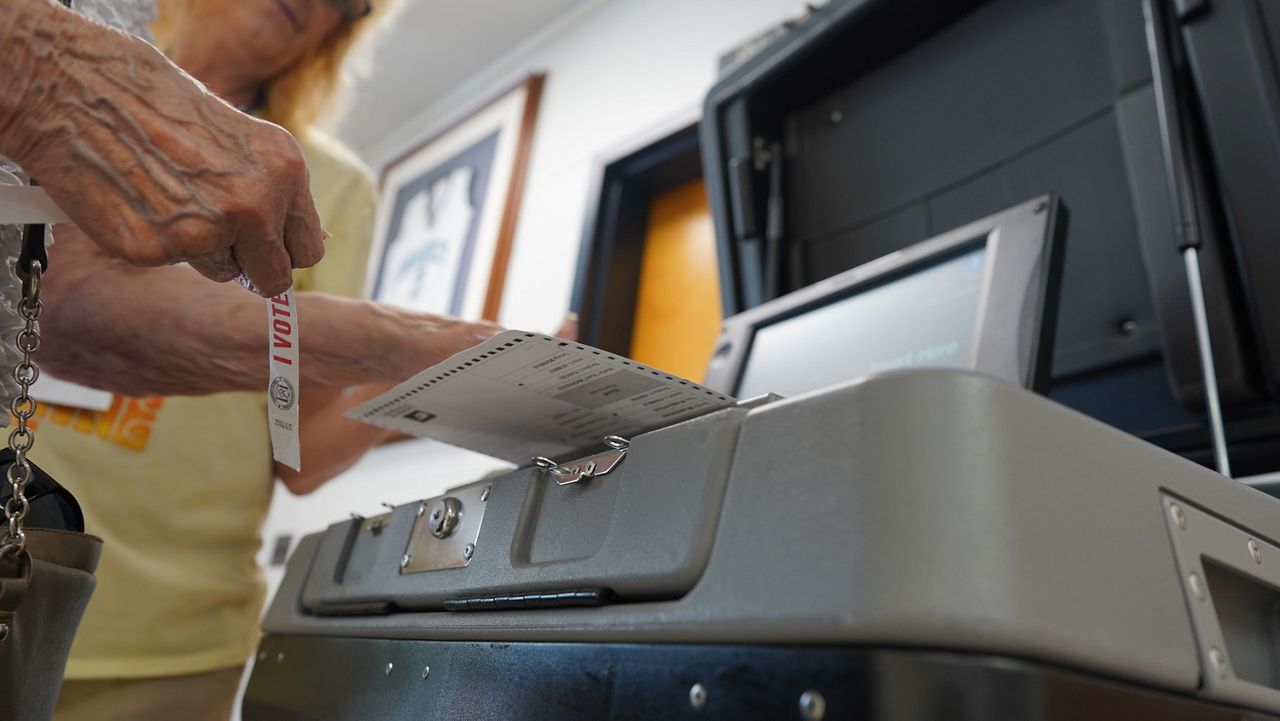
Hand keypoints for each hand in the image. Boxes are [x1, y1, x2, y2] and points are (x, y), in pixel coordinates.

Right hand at [0, 3, 322, 295]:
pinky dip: (160, 243)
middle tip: (225, 246)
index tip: (267, 251)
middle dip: (254, 269)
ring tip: (170, 200)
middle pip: (276, 276)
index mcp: (286, 171)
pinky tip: (141, 203)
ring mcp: (210, 231)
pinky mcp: (160, 250)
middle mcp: (257, 204)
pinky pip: (175, 264)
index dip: (284, 252)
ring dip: (203, 250)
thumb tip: (283, 242)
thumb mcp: (239, 140)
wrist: (85, 91)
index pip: (308, 247)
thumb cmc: (161, 109)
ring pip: (223, 271)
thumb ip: (268, 190)